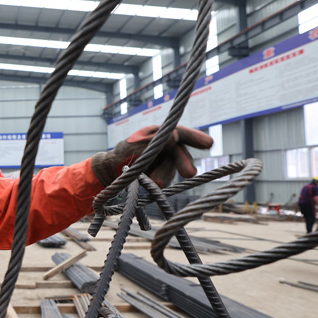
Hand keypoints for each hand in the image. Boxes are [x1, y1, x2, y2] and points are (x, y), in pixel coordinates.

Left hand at [92, 125, 213, 186]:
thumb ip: (152, 142)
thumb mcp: (132, 148)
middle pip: (180, 151)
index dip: (195, 137)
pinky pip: (168, 178)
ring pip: (173, 167)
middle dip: (185, 162)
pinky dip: (163, 182)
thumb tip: (174, 136)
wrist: (109, 176)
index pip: (178, 132)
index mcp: (156, 133)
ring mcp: (164, 160)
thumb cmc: (118, 157)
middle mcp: (163, 145)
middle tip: (190, 173)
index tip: (208, 144)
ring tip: (156, 183)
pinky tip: (154, 185)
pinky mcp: (162, 174)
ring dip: (167, 175)